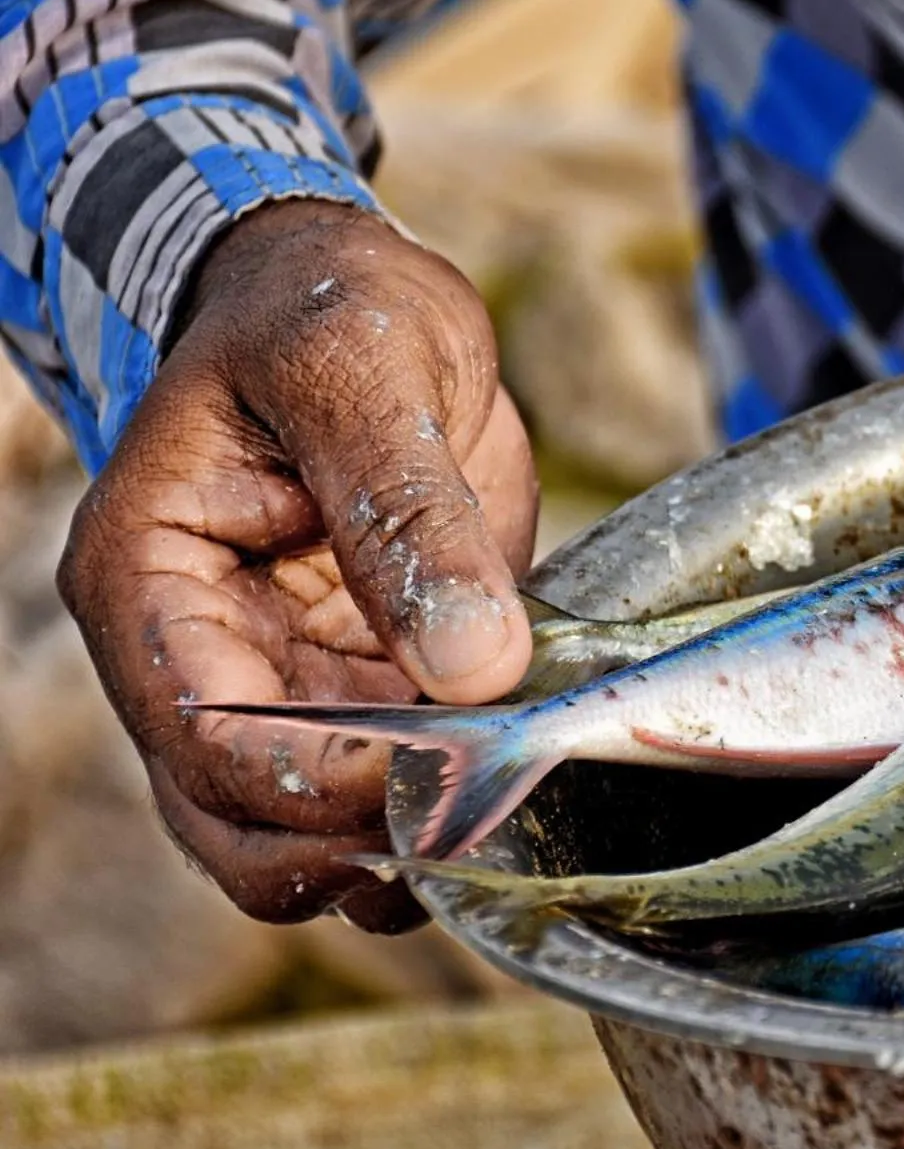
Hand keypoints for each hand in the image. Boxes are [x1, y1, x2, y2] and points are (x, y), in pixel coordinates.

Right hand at [58, 200, 538, 930]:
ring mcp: (268, 679)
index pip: (207, 733)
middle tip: (483, 818)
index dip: (328, 776)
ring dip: (394, 851)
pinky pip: (374, 791)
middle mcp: (188, 651)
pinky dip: (436, 813)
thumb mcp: (366, 371)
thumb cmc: (328, 307)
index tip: (454, 761)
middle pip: (237, 821)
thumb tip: (470, 664)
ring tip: (504, 820)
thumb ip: (409, 514)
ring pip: (298, 835)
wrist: (358, 297)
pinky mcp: (349, 686)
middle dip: (353, 842)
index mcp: (146, 575)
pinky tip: (513, 791)